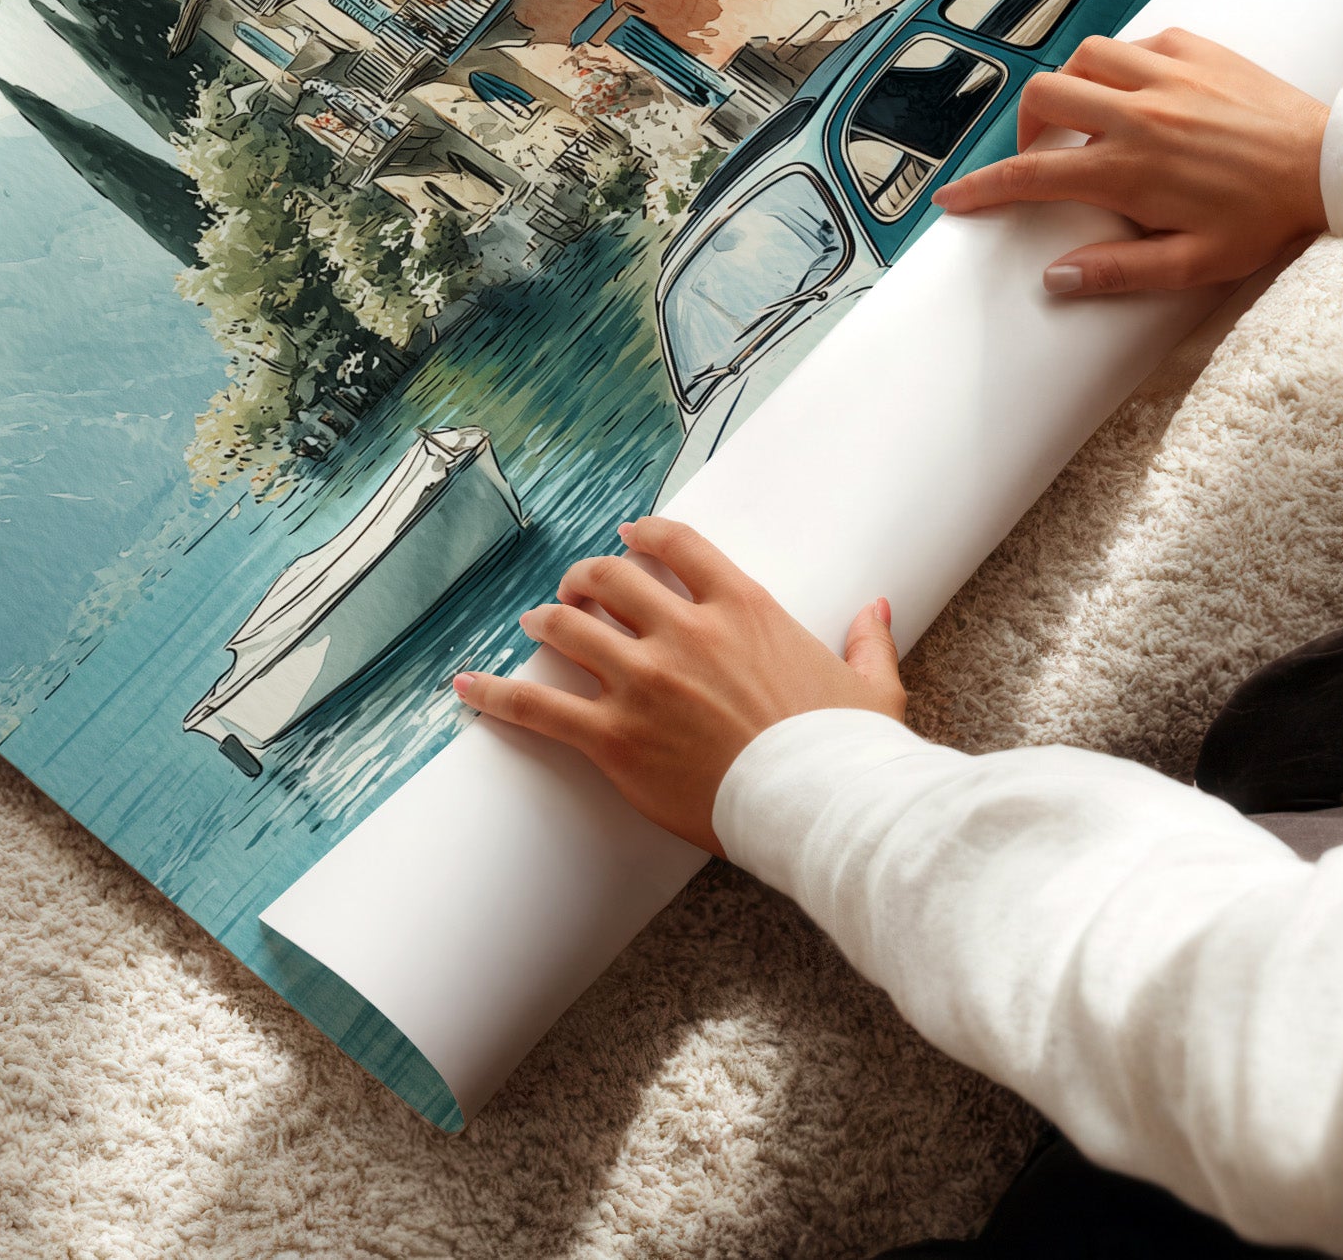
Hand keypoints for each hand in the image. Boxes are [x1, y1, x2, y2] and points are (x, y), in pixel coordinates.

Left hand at [453, 517, 902, 856]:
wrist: (822, 807)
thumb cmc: (848, 751)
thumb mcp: (870, 686)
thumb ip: (867, 640)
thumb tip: (876, 608)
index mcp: (743, 608)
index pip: (677, 546)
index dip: (643, 536)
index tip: (627, 537)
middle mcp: (685, 632)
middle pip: (610, 579)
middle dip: (585, 577)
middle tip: (575, 588)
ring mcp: (645, 682)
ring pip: (568, 628)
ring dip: (545, 621)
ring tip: (533, 624)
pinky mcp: (616, 738)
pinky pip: (539, 707)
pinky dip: (496, 694)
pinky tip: (466, 686)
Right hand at [932, 27, 1328, 296]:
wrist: (1331, 165)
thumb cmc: (1266, 219)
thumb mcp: (1195, 264)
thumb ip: (1120, 271)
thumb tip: (1056, 277)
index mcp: (1129, 169)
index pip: (1032, 175)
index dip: (982, 188)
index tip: (953, 198)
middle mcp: (1138, 113)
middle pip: (1043, 97)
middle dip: (1024, 126)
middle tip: (1041, 154)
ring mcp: (1166, 74)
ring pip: (1083, 57)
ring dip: (1071, 85)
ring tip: (1087, 116)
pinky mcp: (1196, 48)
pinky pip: (1137, 41)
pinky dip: (1123, 63)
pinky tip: (1139, 90)